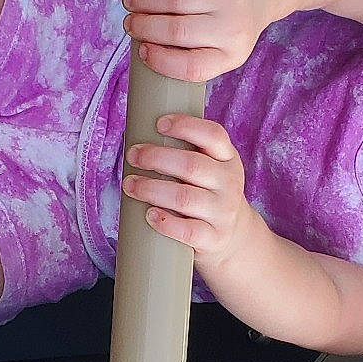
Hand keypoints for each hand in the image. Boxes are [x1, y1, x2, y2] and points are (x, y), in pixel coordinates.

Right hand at [120, 0, 276, 81]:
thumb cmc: (231, 18)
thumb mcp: (222, 45)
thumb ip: (191, 53)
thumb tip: (144, 48)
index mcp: (232, 54)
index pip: (191, 67)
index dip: (160, 61)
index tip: (142, 50)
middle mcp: (234, 26)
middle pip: (177, 31)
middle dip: (143, 26)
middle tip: (130, 22)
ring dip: (144, 0)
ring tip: (132, 1)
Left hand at [122, 115, 259, 263]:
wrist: (232, 237)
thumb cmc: (207, 195)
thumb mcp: (210, 169)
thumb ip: (186, 153)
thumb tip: (139, 136)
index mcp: (227, 158)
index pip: (213, 135)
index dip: (186, 126)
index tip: (159, 124)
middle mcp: (229, 183)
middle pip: (191, 166)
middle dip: (156, 158)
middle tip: (133, 156)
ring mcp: (223, 212)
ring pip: (184, 198)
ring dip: (151, 189)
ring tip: (130, 184)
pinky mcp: (213, 238)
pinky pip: (187, 231)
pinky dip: (165, 222)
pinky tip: (149, 214)